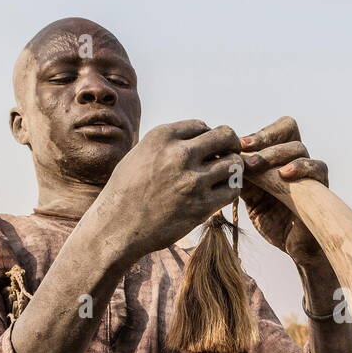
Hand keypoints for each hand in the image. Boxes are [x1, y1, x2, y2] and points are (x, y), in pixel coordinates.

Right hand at [94, 120, 242, 261]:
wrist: (117, 227)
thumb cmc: (126, 191)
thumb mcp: (141, 154)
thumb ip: (168, 144)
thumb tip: (197, 138)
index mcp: (162, 136)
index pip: (202, 125)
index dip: (207, 138)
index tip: (203, 151)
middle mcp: (179, 154)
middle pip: (226, 135)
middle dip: (230, 144)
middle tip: (226, 156)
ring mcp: (192, 180)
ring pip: (234, 162)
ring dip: (233, 168)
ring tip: (222, 177)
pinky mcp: (202, 205)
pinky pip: (233, 189)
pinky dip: (231, 188)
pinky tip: (220, 192)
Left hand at [239, 116, 328, 266]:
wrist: (292, 246)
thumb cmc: (272, 220)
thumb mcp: (249, 194)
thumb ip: (240, 174)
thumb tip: (217, 157)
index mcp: (279, 157)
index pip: (276, 129)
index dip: (259, 132)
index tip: (238, 145)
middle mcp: (296, 159)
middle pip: (288, 128)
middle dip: (264, 137)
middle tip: (244, 150)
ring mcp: (309, 172)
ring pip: (298, 147)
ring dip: (274, 153)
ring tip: (255, 165)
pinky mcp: (321, 188)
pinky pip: (318, 167)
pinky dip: (301, 166)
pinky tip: (284, 174)